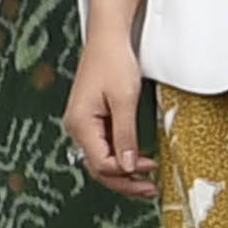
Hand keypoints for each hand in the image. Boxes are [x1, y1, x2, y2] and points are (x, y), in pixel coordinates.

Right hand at [63, 46, 155, 196]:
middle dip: (125, 181)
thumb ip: (125, 134)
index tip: (150, 169)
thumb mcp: (124, 99)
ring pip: (101, 159)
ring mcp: (83, 124)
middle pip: (98, 167)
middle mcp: (77, 127)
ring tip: (146, 182)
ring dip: (123, 172)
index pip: (102, 162)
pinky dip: (120, 157)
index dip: (127, 171)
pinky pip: (103, 146)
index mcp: (80, 124)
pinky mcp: (91, 119)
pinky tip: (135, 162)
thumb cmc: (113, 61)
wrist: (108, 38)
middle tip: (150, 189)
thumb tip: (127, 165)